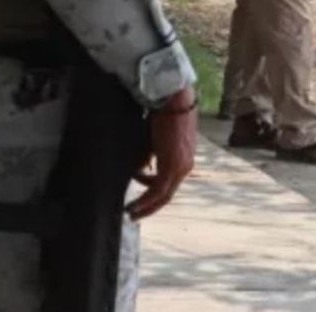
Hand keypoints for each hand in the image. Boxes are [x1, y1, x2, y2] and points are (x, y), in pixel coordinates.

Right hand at [128, 91, 197, 219]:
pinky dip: (145, 199)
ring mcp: (181, 167)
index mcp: (185, 159)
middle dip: (149, 206)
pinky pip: (157, 189)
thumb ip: (151, 155)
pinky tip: (132, 205)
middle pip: (167, 194)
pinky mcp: (173, 166)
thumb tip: (142, 169)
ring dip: (145, 205)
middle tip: (133, 215)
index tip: (139, 200)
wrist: (175, 101)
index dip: (154, 194)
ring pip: (163, 194)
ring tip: (129, 211)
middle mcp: (186, 166)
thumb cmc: (165, 115)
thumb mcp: (156, 140)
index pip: (170, 184)